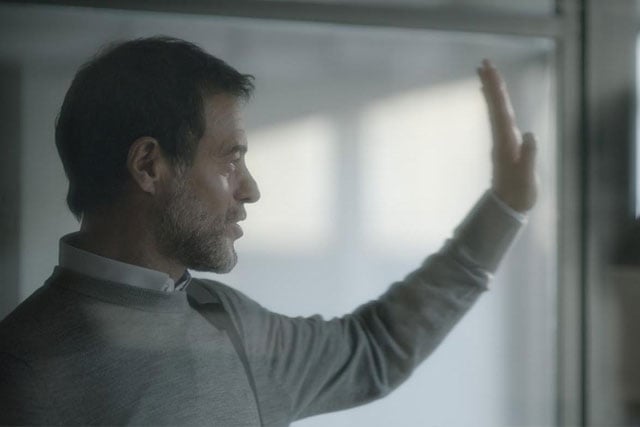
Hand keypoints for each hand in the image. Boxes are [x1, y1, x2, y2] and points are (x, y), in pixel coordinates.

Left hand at [477, 60, 537, 211]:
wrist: (508, 207)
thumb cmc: (519, 193)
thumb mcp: (526, 177)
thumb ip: (528, 156)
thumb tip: (529, 135)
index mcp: (506, 141)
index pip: (500, 110)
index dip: (496, 90)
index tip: (489, 71)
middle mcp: (501, 137)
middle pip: (495, 105)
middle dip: (491, 83)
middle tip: (484, 62)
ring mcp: (502, 140)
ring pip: (495, 110)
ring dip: (491, 91)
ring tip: (485, 73)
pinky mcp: (505, 145)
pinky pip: (498, 118)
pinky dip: (495, 105)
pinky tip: (493, 99)